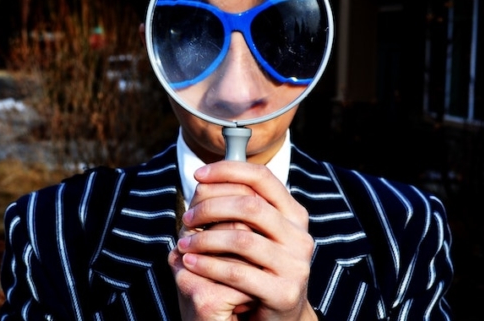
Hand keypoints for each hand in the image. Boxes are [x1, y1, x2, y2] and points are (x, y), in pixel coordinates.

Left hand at [177, 161, 317, 320]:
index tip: (198, 175)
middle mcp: (300, 237)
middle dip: (211, 207)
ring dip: (205, 239)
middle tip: (187, 217)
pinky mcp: (284, 292)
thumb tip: (205, 180)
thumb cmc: (259, 270)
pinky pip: (238, 272)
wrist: (279, 318)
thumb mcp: (257, 235)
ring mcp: (296, 265)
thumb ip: (242, 209)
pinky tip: (190, 263)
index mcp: (294, 215)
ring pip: (242, 239)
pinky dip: (208, 265)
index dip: (228, 170)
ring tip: (183, 244)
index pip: (262, 177)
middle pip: (250, 206)